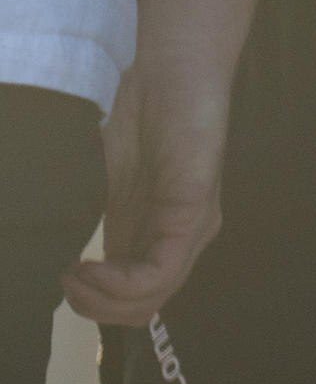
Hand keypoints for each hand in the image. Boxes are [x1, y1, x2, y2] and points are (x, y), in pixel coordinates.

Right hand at [70, 63, 226, 322]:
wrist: (169, 76)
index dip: (94, 303)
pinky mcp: (195, 211)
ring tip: (73, 276)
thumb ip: (92, 222)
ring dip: (101, 299)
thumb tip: (53, 262)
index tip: (60, 278)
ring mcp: (193, 228)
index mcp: (156, 236)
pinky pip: (161, 271)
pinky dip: (120, 282)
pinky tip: (92, 266)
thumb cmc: (137, 121)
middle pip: (143, 308)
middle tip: (63, 283)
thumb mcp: (104, 187)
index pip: (134, 299)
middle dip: (94, 308)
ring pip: (152, 298)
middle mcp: (181, 240)